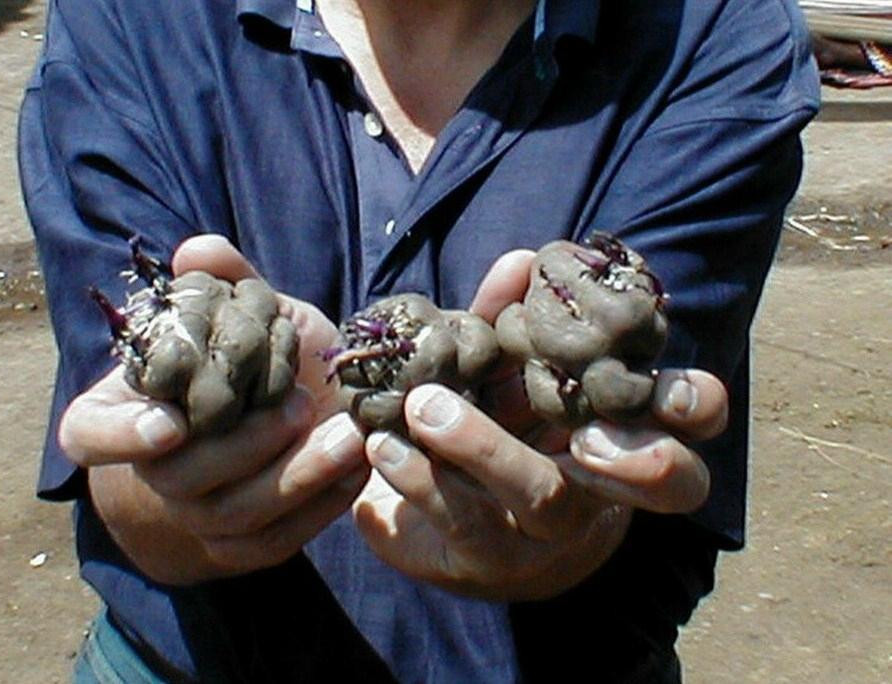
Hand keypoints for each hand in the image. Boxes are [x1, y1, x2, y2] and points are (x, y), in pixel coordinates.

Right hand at [59, 235, 367, 582]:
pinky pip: (281, 540)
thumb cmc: (241, 363)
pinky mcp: (247, 548)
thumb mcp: (232, 320)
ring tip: (349, 436)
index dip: (123, 437)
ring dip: (298, 476)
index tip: (171, 424)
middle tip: (298, 405)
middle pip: (181, 480)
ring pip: (239, 516)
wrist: (260, 429)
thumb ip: (218, 286)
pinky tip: (357, 466)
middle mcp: (152, 477)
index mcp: (125, 418)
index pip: (91, 436)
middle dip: (245, 446)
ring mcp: (198, 520)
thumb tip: (198, 250)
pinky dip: (323, 504)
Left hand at [350, 248, 726, 599]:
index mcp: (619, 428)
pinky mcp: (487, 559)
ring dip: (485, 447)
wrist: (432, 516)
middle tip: (585, 438)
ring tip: (424, 407)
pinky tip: (384, 443)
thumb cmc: (485, 426)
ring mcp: (549, 534)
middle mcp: (604, 488)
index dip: (693, 404)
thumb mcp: (498, 374)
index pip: (692, 418)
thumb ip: (510, 322)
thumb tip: (520, 261)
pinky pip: (463, 520)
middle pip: (666, 485)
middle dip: (639, 459)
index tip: (660, 386)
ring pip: (547, 500)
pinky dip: (419, 475)